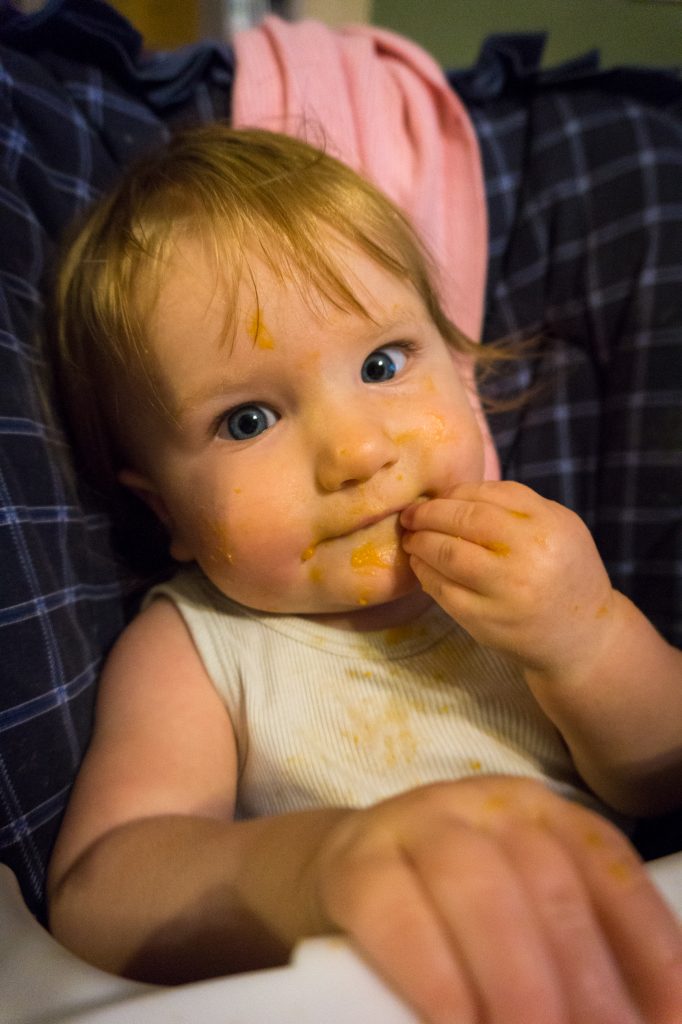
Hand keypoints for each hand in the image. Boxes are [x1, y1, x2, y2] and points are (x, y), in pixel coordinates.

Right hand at [307, 776, 681, 1023]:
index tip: (668, 1015)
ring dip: (516, 976)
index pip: (606, 864)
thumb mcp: (520, 910)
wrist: (344, 866)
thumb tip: (641, 1020)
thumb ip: (569, 951)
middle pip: (545, 876)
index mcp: (540, 812)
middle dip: (582, 971)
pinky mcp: (357, 864)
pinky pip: (398, 915)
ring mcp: (414, 824)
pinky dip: (435, 978)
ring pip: (476, 884)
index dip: (645, 939)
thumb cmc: (451, 902)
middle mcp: (483, 805)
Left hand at [401, 481, 615, 679]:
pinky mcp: (485, 621)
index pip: (487, 495)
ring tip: (412, 539)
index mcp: (548, 526)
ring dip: (421, 543)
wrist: (583, 636)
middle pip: (464, 521)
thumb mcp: (559, 526)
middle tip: (411, 516)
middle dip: (429, 514)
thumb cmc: (565, 571)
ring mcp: (504, 592)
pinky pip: (443, 590)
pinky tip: (421, 565)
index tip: (436, 498)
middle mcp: (528, 557)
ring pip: (447, 554)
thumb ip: (516, 504)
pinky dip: (425, 573)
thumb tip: (454, 494)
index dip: (453, 493)